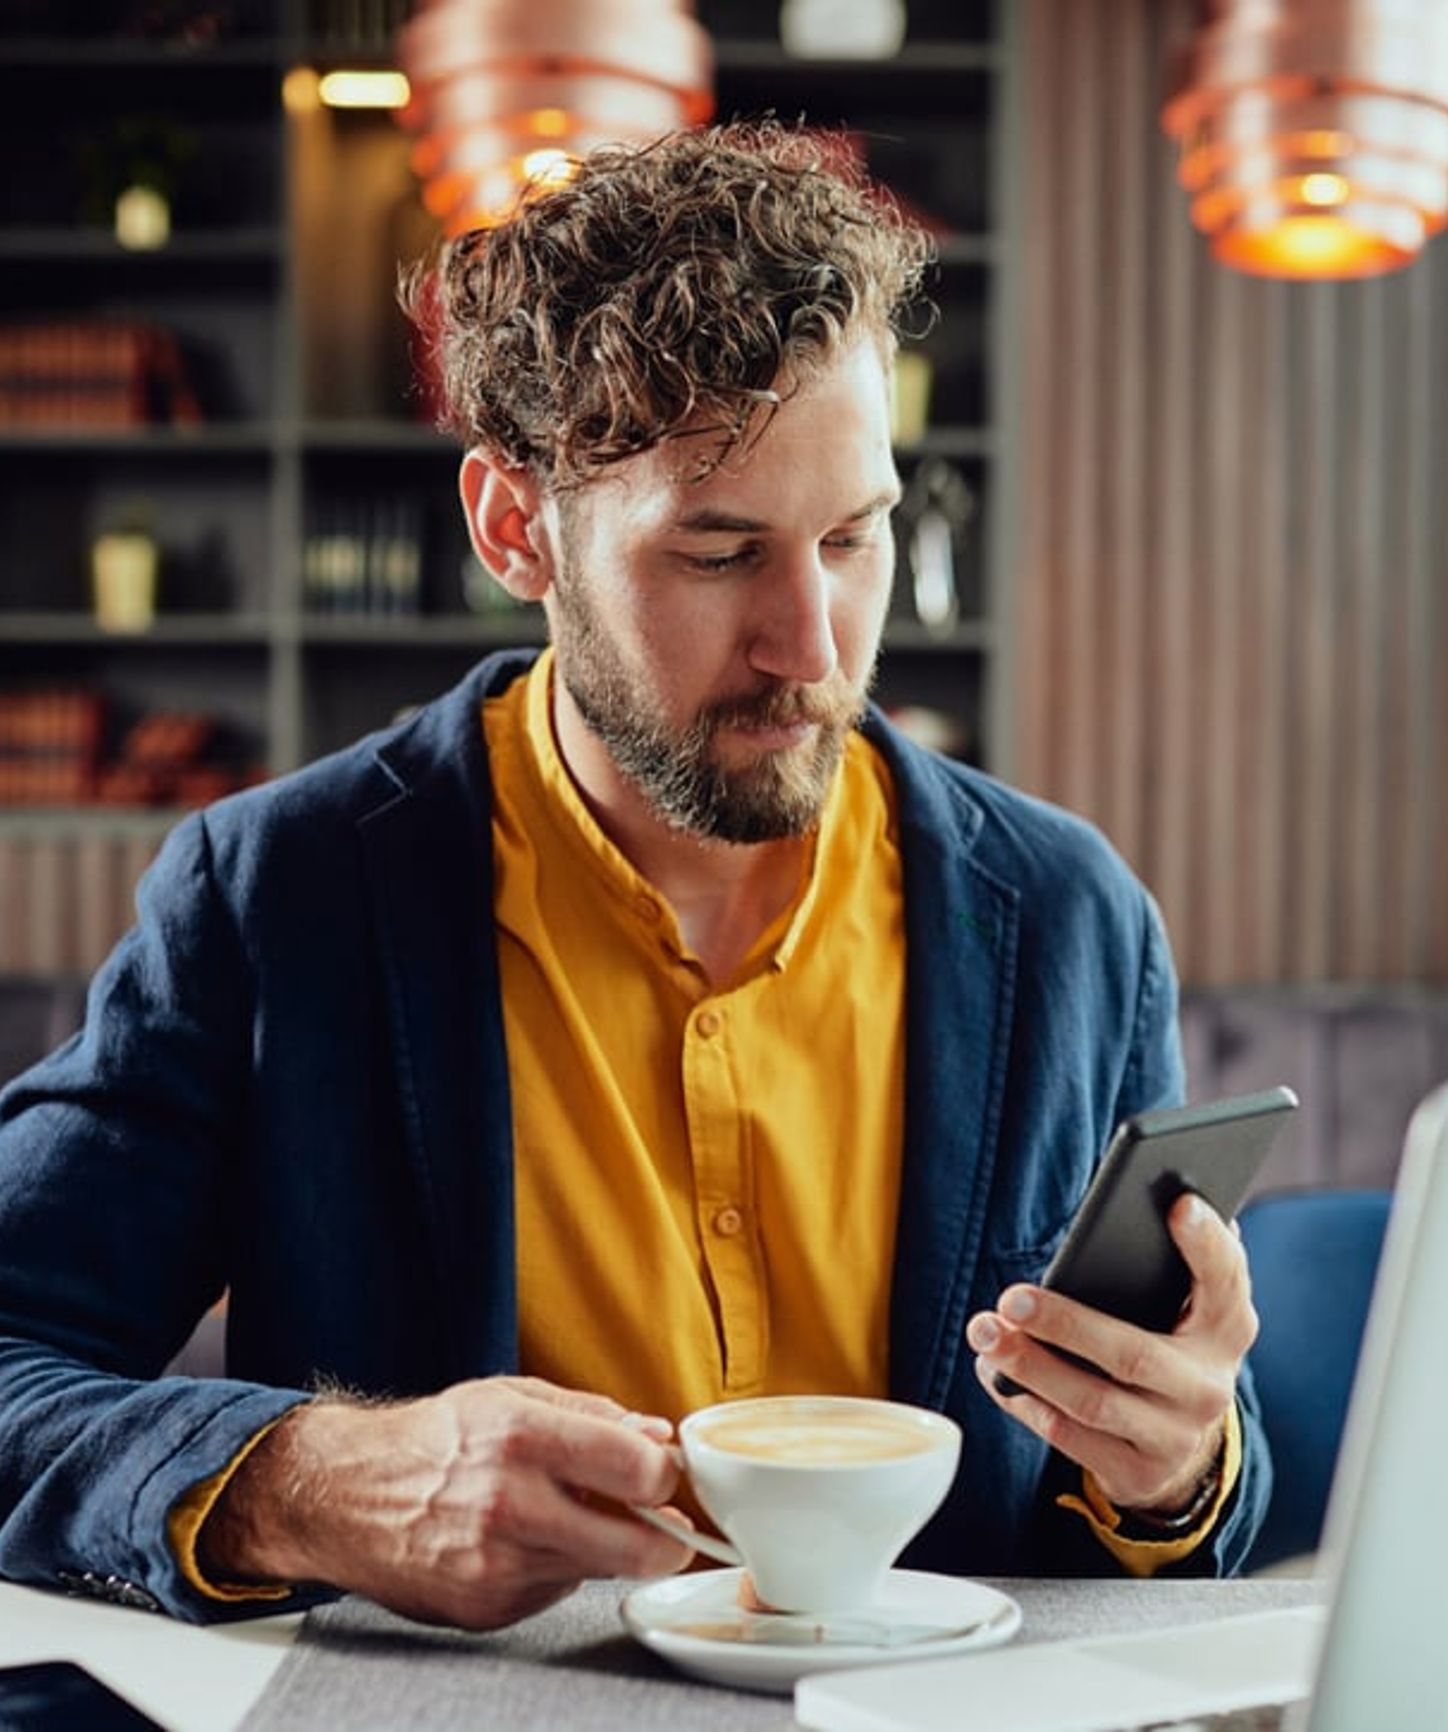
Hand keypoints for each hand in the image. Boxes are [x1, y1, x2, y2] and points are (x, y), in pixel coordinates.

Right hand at [200, 1375, 692, 1628]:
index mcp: (525, 1436)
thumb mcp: (512, 1397)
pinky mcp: (487, 1608)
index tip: (663, 1475)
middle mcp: (513, 1503)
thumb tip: (658, 1436)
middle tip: (665, 1529)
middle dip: (666, 1541)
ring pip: (598, 1571)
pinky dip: (554, 1569)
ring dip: (603, 1549)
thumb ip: (593, 1415)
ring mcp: (499, 1564)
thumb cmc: (434, 1440)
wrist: (346, 1495)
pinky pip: (554, 1591)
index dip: (666, 1475)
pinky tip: (521, 1543)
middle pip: (636, 1547)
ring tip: (568, 1517)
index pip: (639, 1469)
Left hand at [965, 1195, 1256, 1514]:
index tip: (1180, 1203)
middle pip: (1133, 1354)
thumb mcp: (1182, 1310)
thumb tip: (1165, 1197)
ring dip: (1029, 1365)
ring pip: (1092, 1402)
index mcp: (1228, 1329)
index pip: (1227, 1280)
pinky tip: (994, 1373)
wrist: (1179, 1448)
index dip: (1207, 1244)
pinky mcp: (1137, 1473)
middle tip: (1010, 1298)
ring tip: (985, 1332)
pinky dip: (1024, 1402)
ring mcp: (1175, 1437)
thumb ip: (1170, 1266)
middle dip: (1065, 1324)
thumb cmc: (1164, 1346)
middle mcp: (1209, 1386)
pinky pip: (1069, 1438)